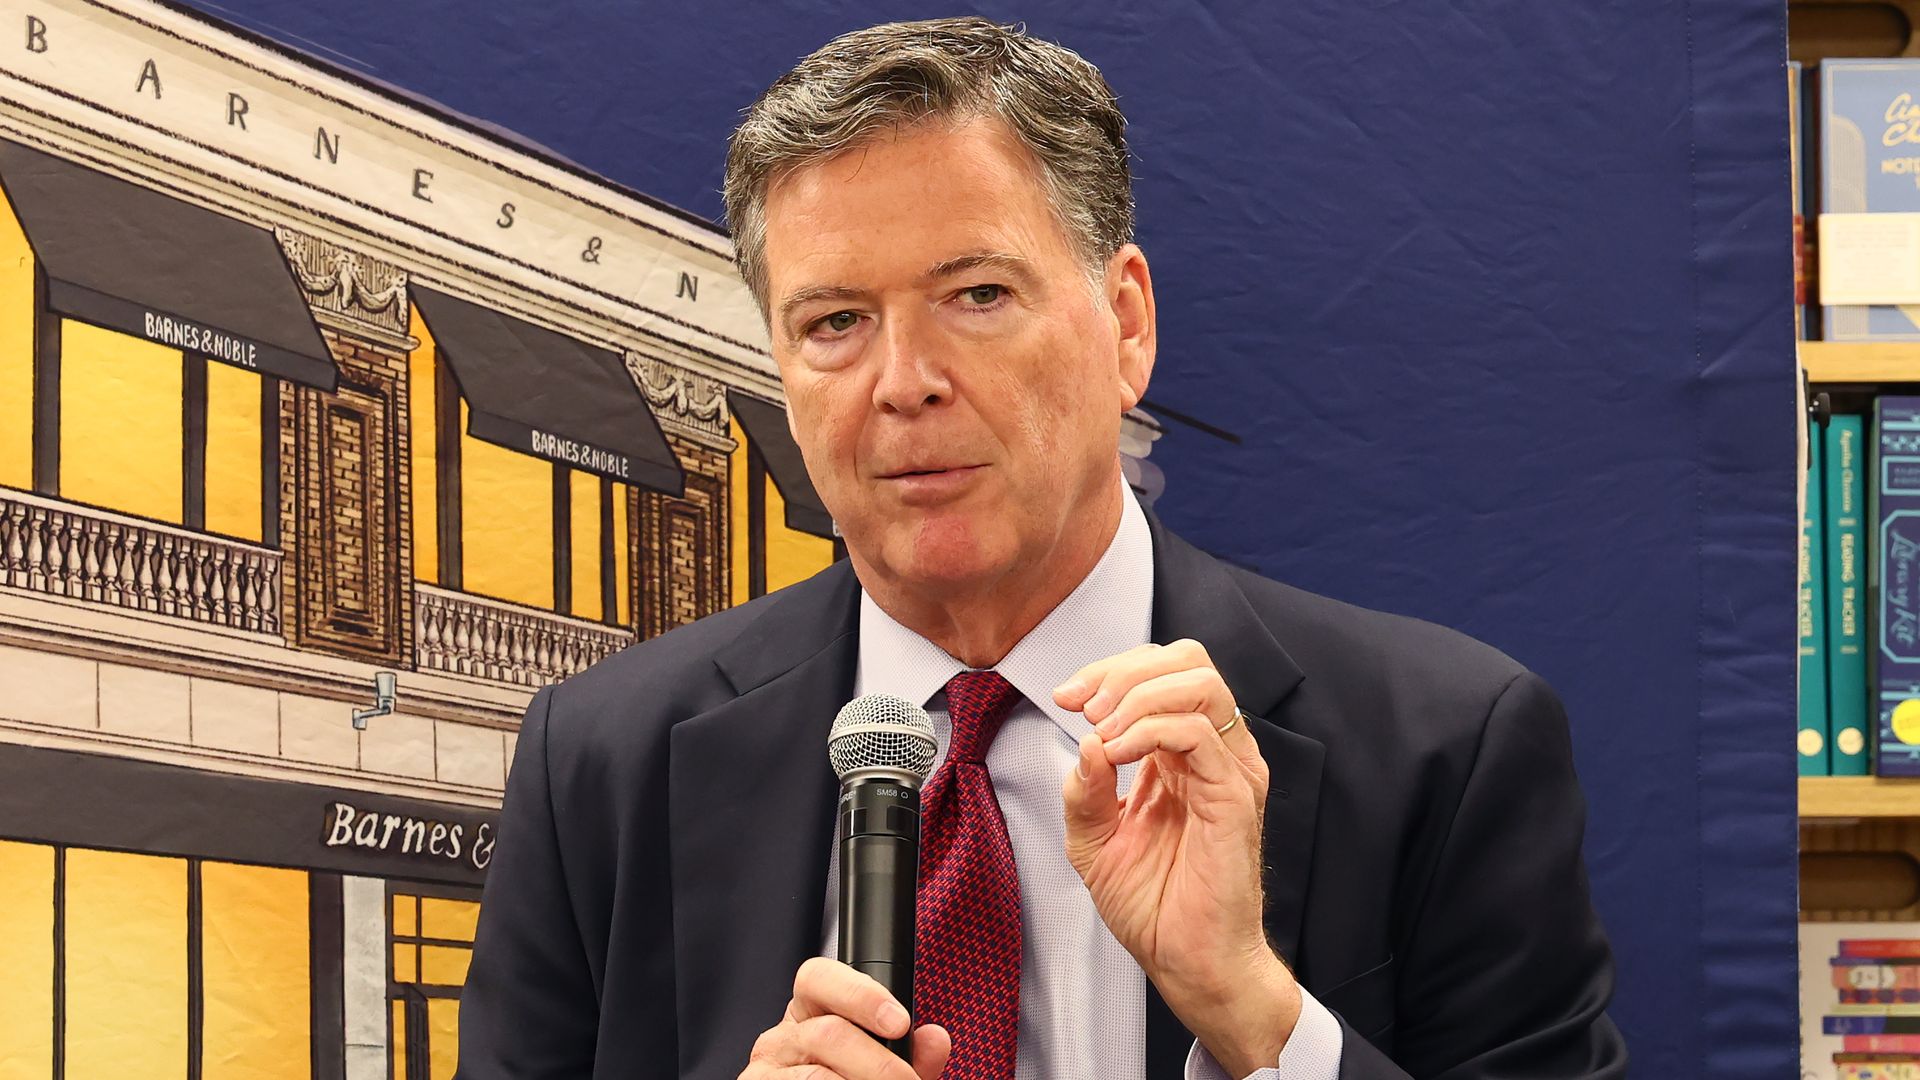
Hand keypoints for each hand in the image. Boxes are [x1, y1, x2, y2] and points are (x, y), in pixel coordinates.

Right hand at [741, 957, 949, 1078]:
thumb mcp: (881, 1065)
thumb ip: (910, 1052)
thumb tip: (935, 1039)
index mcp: (811, 1011)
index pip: (819, 977)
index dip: (861, 995)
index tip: (900, 1023)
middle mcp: (781, 1036)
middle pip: (830, 1034)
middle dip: (880, 1064)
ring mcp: (765, 1068)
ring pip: (818, 1076)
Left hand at [1056, 639, 1300, 1074]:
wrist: (1187, 963)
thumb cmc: (1154, 906)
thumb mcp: (1094, 840)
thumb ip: (1085, 790)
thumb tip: (1085, 741)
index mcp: (1182, 755)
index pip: (1161, 673)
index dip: (1109, 670)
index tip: (1064, 698)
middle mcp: (1213, 753)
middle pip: (1187, 660)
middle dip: (1123, 669)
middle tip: (1082, 705)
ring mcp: (1229, 770)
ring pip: (1199, 683)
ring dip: (1137, 694)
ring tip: (1103, 730)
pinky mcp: (1234, 795)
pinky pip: (1196, 733)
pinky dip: (1148, 729)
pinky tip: (1118, 755)